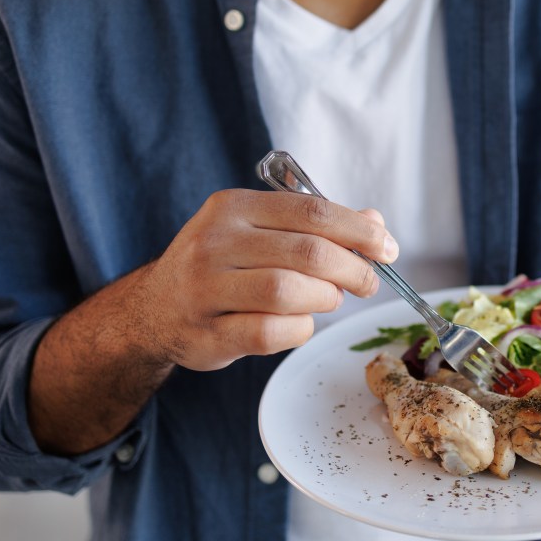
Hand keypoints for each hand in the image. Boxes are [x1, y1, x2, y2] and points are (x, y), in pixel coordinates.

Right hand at [138, 189, 396, 370]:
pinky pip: (270, 332)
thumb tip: (375, 223)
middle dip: (352, 269)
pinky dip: (299, 330)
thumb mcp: (261, 232)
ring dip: (324, 299)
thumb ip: (316, 225)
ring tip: (328, 300)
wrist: (153, 311)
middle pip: (308, 252)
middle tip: (367, 282)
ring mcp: (206, 289)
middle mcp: (215, 242)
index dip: (359, 231)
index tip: (387, 249)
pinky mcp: (207, 334)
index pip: (312, 211)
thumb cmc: (222, 267)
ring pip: (289, 292)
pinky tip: (300, 323)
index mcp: (233, 207)